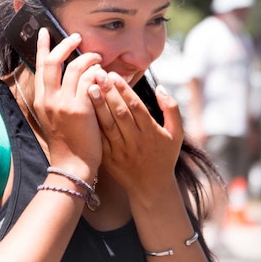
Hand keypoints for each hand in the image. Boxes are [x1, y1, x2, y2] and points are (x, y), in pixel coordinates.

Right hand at [33, 28, 103, 174]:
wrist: (72, 166)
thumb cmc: (68, 144)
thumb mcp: (54, 118)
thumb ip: (57, 98)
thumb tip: (66, 79)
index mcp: (41, 100)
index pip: (39, 66)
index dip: (42, 47)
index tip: (46, 32)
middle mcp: (49, 99)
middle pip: (54, 60)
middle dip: (66, 45)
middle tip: (78, 37)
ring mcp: (64, 103)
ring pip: (76, 68)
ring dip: (89, 58)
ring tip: (98, 57)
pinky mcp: (80, 108)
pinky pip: (90, 81)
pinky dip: (98, 73)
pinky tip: (105, 75)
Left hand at [88, 73, 183, 195]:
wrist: (151, 187)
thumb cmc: (165, 156)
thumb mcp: (176, 134)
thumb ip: (172, 109)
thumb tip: (160, 88)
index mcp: (151, 133)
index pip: (136, 107)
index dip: (124, 90)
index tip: (114, 74)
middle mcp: (135, 141)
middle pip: (120, 113)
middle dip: (108, 92)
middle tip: (97, 73)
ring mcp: (120, 151)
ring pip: (107, 124)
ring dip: (97, 105)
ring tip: (87, 86)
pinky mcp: (109, 158)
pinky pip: (99, 138)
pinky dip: (92, 123)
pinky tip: (84, 108)